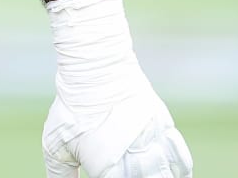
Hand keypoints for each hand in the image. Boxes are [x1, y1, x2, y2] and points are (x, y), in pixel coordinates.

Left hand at [43, 80, 192, 176]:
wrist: (95, 71)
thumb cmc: (72, 109)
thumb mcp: (55, 144)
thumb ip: (60, 173)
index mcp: (106, 169)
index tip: (105, 176)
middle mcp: (134, 160)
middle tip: (127, 173)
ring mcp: (153, 144)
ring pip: (164, 176)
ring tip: (153, 176)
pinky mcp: (164, 128)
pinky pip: (181, 158)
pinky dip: (183, 171)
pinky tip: (180, 176)